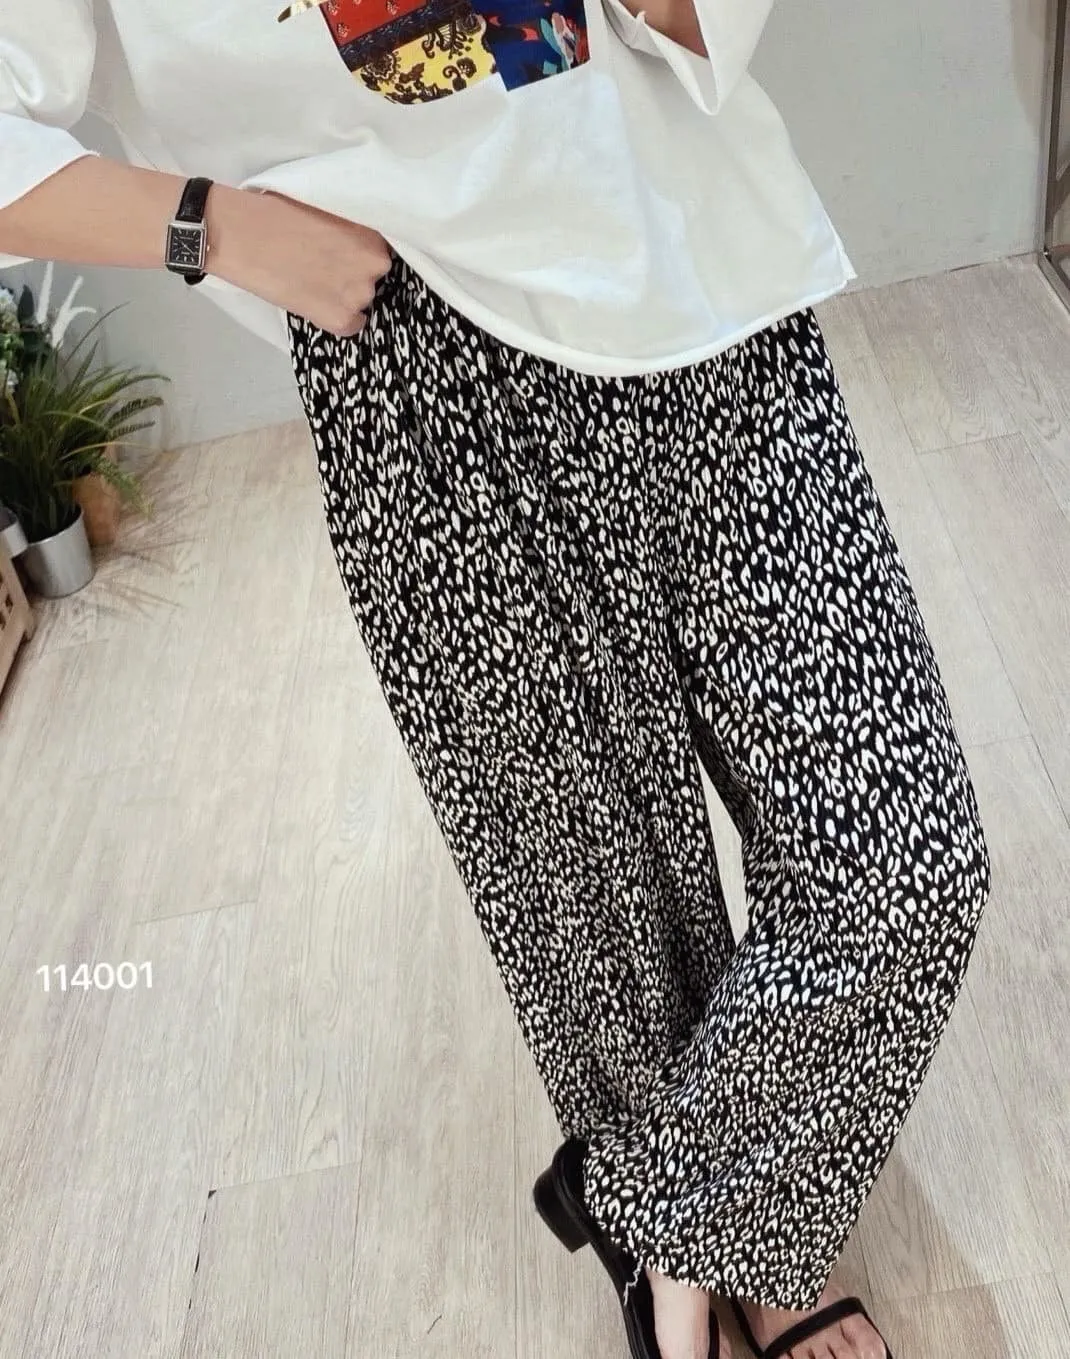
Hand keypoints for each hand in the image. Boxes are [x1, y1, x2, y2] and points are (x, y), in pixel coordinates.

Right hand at [206, 185, 393, 335]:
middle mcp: (373, 263)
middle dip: (353, 273)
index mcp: (370, 231)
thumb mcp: (323, 206)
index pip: (377, 250)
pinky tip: (318, 304)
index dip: (357, 253)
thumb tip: (349, 239)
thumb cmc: (274, 213)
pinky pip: (352, 325)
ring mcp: (359, 293)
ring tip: (313, 283)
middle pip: (373, 275)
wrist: (242, 237)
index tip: (340, 253)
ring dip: (344, 295)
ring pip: (361, 300)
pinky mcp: (340, 318)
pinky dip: (340, 320)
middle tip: (323, 267)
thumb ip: (346, 226)